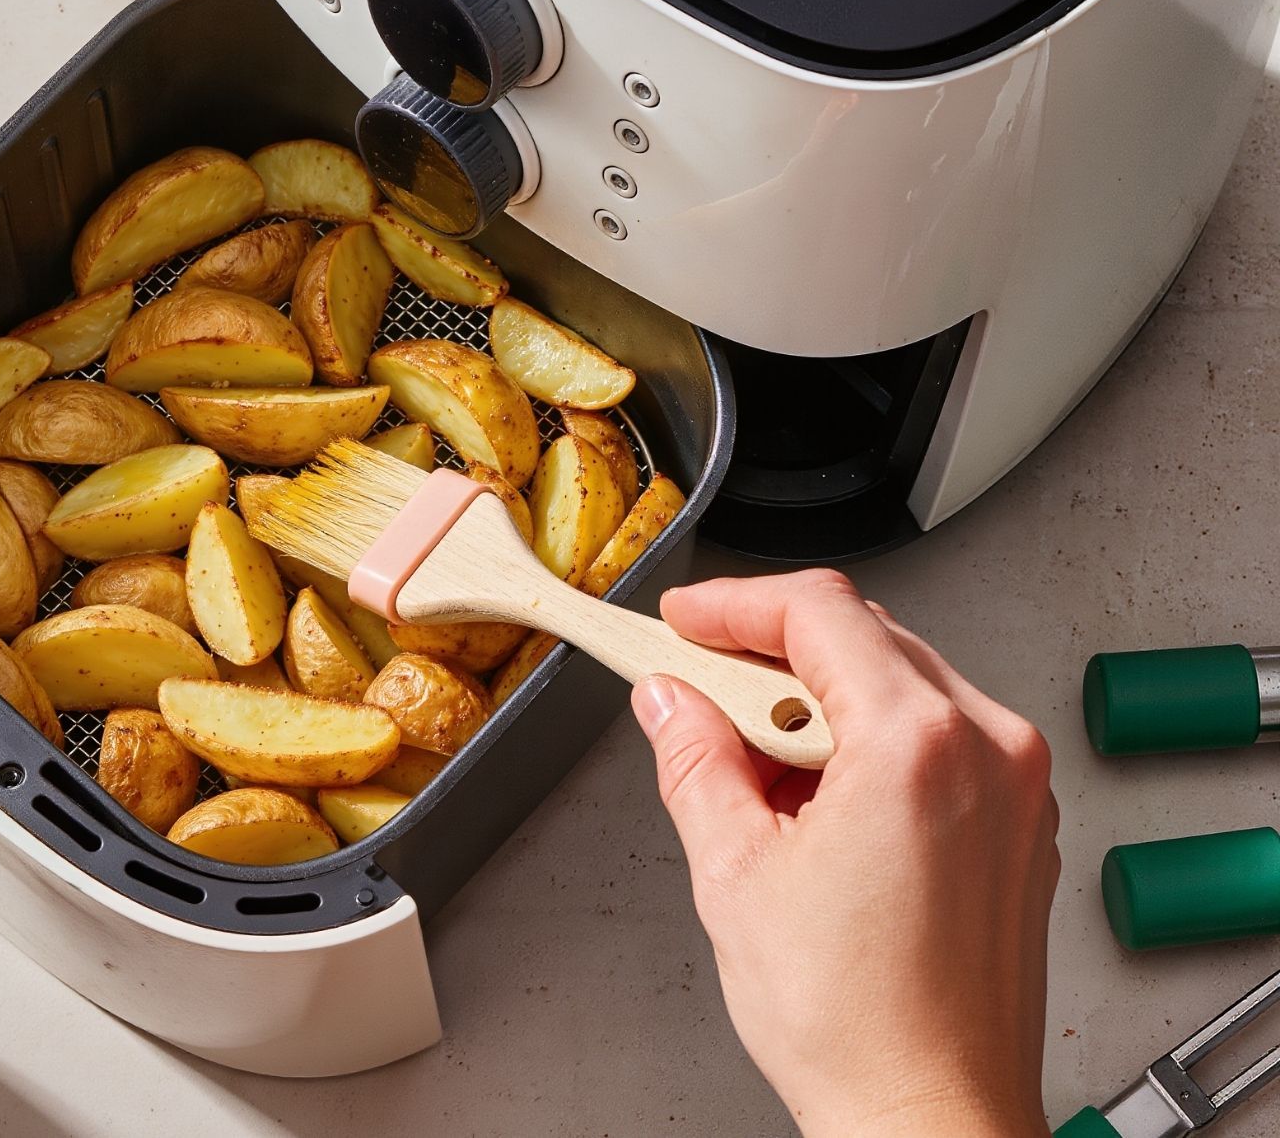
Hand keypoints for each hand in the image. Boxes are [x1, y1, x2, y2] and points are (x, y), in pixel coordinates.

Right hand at [632, 570, 1057, 1137]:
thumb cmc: (855, 1023)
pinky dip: (871, 744)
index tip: (685, 619)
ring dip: (821, 701)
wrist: (928, 1113)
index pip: (818, 612)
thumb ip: (694, 761)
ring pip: (905, 684)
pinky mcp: (1021, 827)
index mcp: (917, 744)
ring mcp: (1016, 789)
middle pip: (867, 637)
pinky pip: (941, 740)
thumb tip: (670, 704)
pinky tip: (814, 799)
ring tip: (752, 764)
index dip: (732, 604)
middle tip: (697, 684)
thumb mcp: (734, 872)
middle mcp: (987, 751)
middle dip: (772, 652)